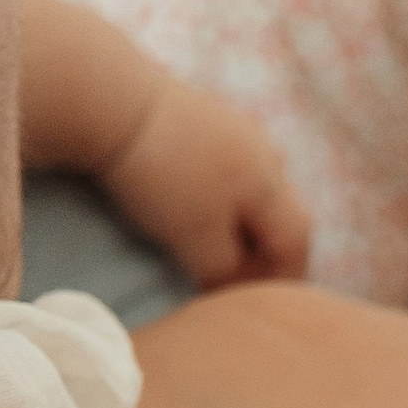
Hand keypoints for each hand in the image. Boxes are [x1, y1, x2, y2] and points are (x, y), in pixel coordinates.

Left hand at [104, 72, 312, 286]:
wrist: (112, 101)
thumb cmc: (161, 175)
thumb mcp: (196, 237)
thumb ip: (225, 270)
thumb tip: (233, 288)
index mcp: (272, 181)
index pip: (296, 240)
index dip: (283, 279)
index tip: (264, 306)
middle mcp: (263, 149)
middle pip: (281, 209)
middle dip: (266, 248)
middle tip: (239, 278)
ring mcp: (232, 125)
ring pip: (252, 183)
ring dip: (241, 219)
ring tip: (214, 242)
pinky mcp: (197, 112)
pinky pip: (223, 162)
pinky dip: (217, 192)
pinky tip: (189, 199)